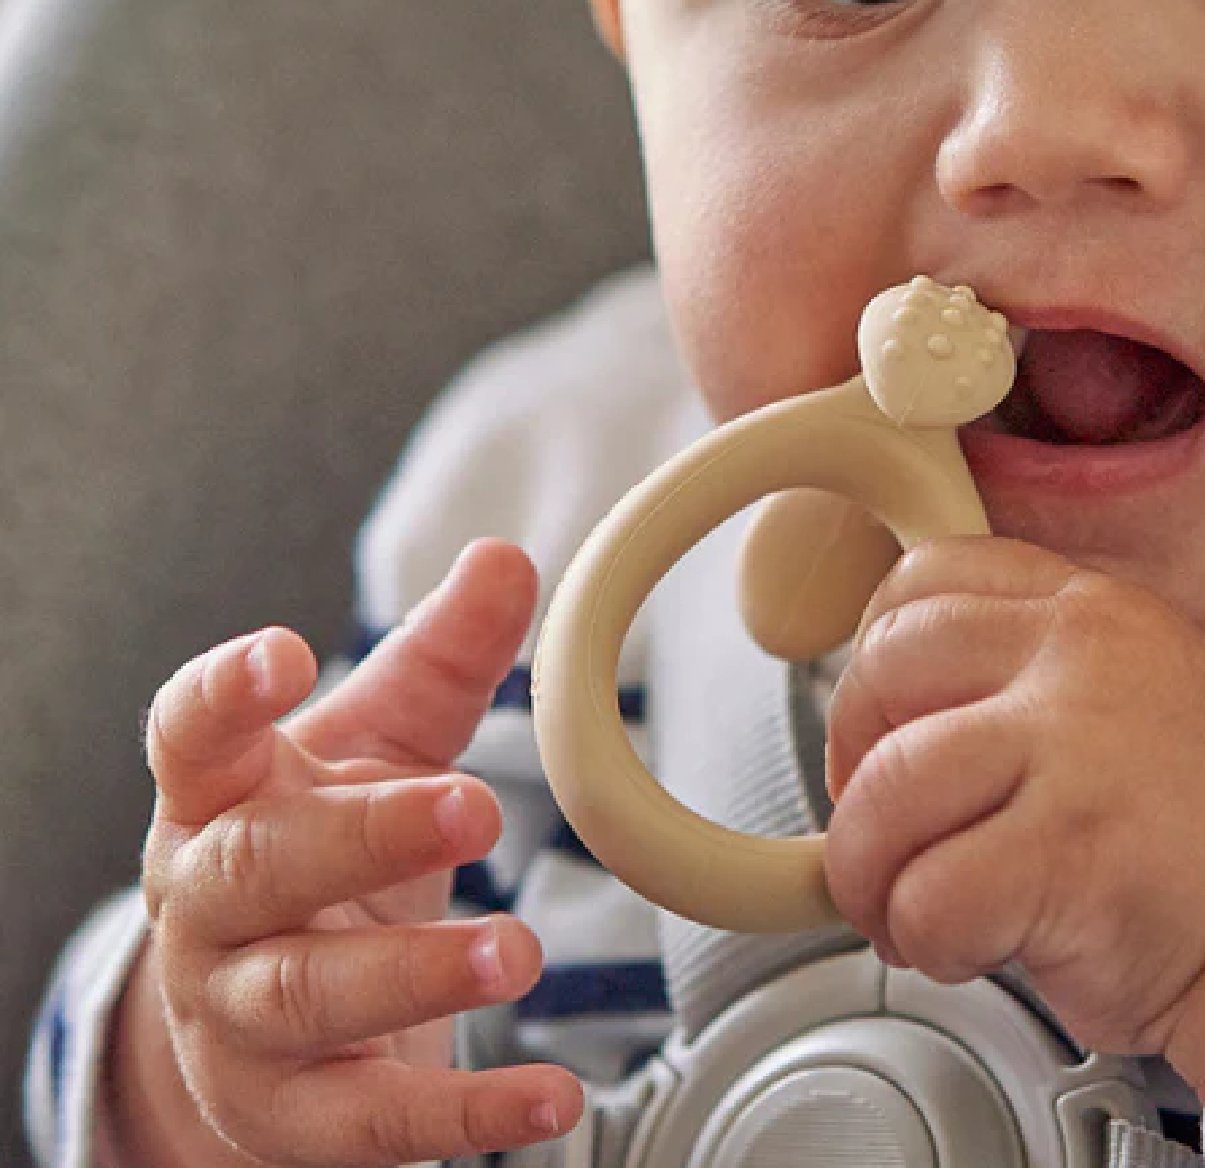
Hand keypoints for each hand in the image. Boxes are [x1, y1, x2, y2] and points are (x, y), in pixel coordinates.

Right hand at [117, 539, 583, 1166]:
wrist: (261, 1019)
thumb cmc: (323, 845)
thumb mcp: (383, 743)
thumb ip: (445, 654)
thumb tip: (507, 558)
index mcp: (219, 799)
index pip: (190, 736)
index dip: (225, 693)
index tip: (283, 652)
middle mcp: (208, 908)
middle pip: (260, 868)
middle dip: (364, 836)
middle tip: (473, 806)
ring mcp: (234, 1018)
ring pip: (305, 995)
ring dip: (414, 972)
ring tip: (518, 948)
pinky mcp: (289, 1118)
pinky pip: (371, 1124)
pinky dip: (464, 1118)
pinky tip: (549, 1102)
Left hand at [822, 537, 1204, 1058]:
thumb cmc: (1204, 830)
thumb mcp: (1120, 693)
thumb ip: (1015, 677)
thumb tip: (877, 729)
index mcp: (1086, 608)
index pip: (921, 579)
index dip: (873, 671)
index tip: (884, 738)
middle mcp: (1077, 658)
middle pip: (880, 676)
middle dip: (856, 781)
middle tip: (890, 842)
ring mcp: (1073, 747)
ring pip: (885, 794)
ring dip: (877, 879)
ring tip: (923, 911)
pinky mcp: (1068, 851)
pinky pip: (927, 895)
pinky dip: (927, 941)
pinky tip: (978, 945)